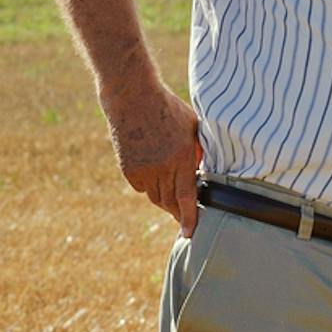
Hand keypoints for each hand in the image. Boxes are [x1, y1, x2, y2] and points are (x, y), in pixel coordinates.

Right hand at [107, 80, 202, 232]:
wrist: (132, 96)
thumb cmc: (168, 108)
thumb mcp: (192, 127)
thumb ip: (197, 152)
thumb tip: (203, 174)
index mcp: (180, 157)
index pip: (186, 197)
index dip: (189, 218)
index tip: (189, 235)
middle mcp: (160, 167)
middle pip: (169, 202)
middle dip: (178, 211)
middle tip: (185, 215)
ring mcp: (142, 169)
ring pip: (156, 197)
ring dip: (165, 198)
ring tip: (172, 191)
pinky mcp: (128, 169)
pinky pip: (142, 187)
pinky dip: (150, 185)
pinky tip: (154, 171)